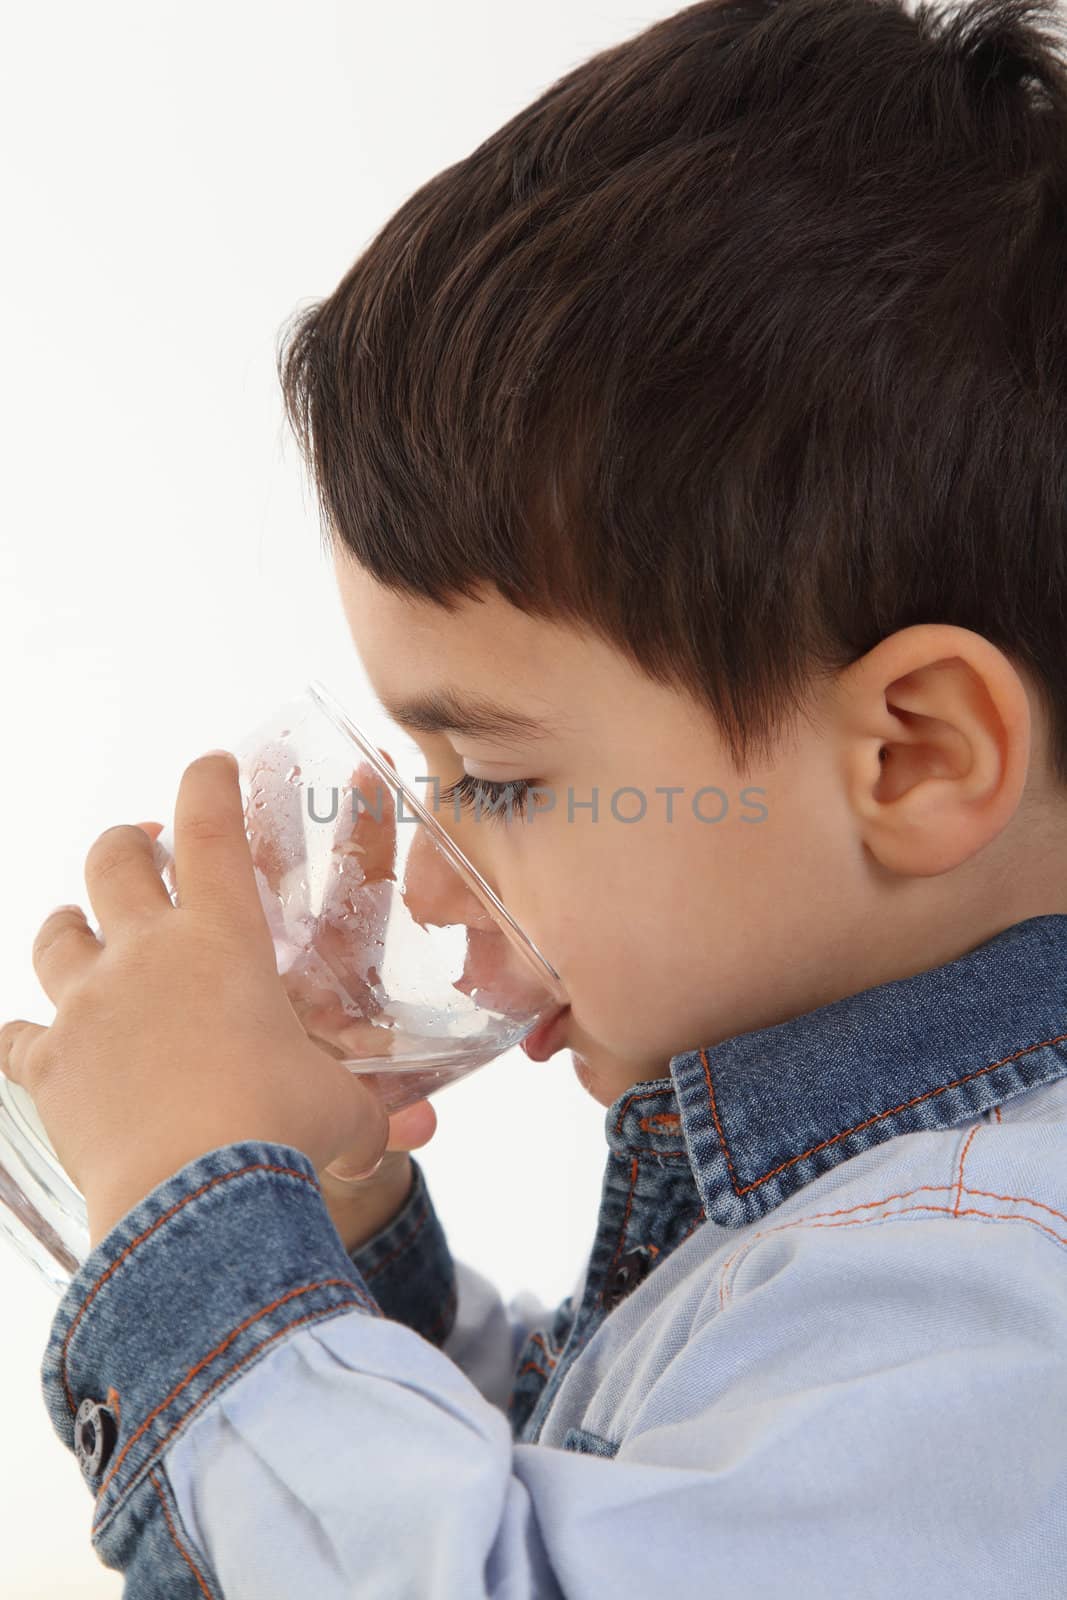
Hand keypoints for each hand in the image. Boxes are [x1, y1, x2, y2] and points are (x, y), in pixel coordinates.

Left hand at [0, 751, 427, 1248]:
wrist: (195, 1197)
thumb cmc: (279, 1131)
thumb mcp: (339, 1108)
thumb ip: (368, 1106)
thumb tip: (413, 1128)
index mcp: (223, 940)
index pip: (211, 829)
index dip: (209, 783)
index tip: (211, 764)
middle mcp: (146, 954)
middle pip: (112, 860)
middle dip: (126, 845)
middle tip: (145, 853)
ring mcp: (88, 1005)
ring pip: (54, 934)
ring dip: (68, 926)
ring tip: (80, 931)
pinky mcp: (48, 1064)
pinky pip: (17, 1037)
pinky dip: (27, 1036)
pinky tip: (37, 1044)